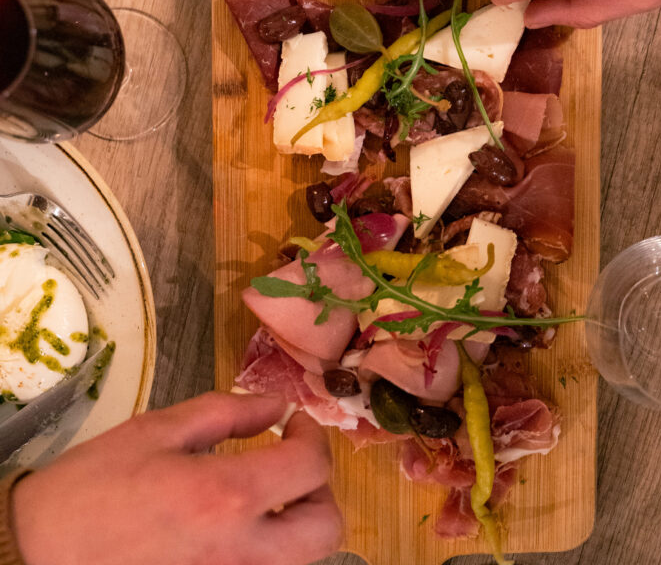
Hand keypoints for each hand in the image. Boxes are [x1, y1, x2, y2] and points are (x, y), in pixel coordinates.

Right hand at [12, 392, 341, 564]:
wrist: (41, 553)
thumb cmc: (94, 486)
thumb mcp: (158, 430)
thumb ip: (228, 412)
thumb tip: (276, 406)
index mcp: (226, 497)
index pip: (311, 468)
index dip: (312, 437)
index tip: (296, 424)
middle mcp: (239, 551)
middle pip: (325, 528)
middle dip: (320, 489)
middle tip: (292, 464)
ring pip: (300, 561)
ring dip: (298, 524)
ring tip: (267, 495)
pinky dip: (266, 549)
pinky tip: (239, 527)